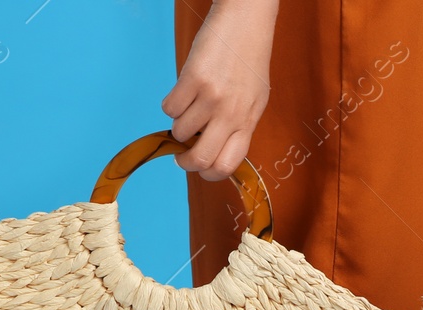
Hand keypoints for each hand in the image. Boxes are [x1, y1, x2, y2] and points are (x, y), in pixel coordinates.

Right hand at [162, 0, 277, 180]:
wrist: (246, 21)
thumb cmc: (248, 60)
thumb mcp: (253, 99)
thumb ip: (237, 125)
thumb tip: (212, 150)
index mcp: (248, 122)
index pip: (228, 166)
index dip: (209, 174)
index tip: (200, 166)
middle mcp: (232, 114)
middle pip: (201, 160)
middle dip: (185, 162)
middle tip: (180, 153)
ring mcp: (212, 97)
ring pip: (180, 132)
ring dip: (178, 124)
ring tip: (189, 106)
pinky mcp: (193, 79)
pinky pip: (169, 108)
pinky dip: (170, 104)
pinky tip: (183, 90)